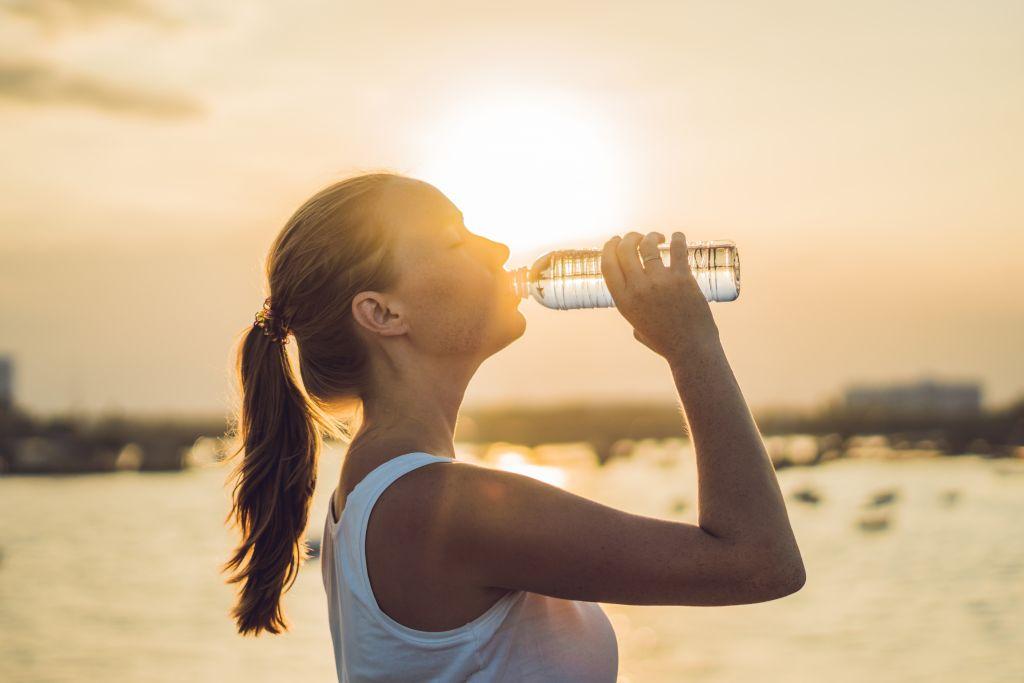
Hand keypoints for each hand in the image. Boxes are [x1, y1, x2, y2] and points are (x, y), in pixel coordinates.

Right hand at [601, 231, 720, 360]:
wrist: (691, 349)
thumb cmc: (664, 341)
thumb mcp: (637, 327)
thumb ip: (632, 311)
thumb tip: (633, 297)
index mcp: (623, 301)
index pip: (607, 264)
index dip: (608, 247)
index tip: (615, 240)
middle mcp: (638, 288)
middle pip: (624, 249)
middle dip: (629, 237)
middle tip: (638, 237)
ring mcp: (660, 282)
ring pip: (648, 244)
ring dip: (651, 236)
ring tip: (659, 238)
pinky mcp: (681, 278)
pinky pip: (677, 248)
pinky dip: (677, 238)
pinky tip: (677, 237)